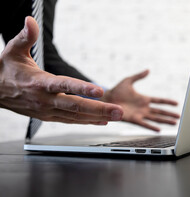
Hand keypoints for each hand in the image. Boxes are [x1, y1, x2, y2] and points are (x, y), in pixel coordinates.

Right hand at [0, 17, 123, 124]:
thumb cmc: (7, 70)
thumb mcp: (13, 51)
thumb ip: (25, 37)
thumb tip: (30, 21)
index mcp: (39, 83)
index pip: (63, 85)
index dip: (82, 88)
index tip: (99, 90)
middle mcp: (45, 100)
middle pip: (76, 106)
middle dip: (100, 109)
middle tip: (119, 110)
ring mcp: (48, 111)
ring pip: (77, 116)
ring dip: (99, 116)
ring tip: (117, 115)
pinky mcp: (49, 117)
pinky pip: (72, 121)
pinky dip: (88, 122)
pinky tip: (102, 121)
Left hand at [100, 70, 179, 131]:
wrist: (106, 99)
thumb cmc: (116, 91)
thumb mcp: (128, 81)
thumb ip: (138, 76)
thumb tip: (148, 70)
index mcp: (144, 99)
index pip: (159, 101)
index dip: (168, 102)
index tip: (176, 103)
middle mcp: (143, 108)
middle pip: (160, 111)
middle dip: (169, 114)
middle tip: (179, 117)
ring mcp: (140, 114)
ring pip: (155, 118)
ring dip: (165, 121)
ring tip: (174, 124)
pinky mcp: (134, 119)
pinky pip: (144, 124)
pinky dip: (152, 127)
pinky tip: (159, 130)